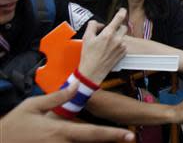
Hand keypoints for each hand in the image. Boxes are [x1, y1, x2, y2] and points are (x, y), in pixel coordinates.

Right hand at [0, 83, 134, 142]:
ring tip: (115, 139)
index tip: (129, 135)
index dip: (113, 135)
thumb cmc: (14, 124)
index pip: (93, 133)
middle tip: (130, 137)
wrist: (0, 141)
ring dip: (99, 142)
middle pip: (93, 142)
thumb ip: (58, 97)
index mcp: (61, 130)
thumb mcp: (33, 105)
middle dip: (112, 140)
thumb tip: (76, 85)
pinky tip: (91, 139)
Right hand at [78, 8, 127, 83]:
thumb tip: (99, 24)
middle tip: (109, 32)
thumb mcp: (86, 38)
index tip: (122, 10)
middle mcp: (117, 39)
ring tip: (107, 43)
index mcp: (108, 34)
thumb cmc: (89, 56)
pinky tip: (110, 49)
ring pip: (123, 36)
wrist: (93, 71)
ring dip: (118, 36)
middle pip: (123, 27)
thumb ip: (92, 26)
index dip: (121, 12)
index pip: (119, 18)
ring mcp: (121, 47)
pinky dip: (119, 44)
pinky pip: (124, 44)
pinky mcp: (123, 53)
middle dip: (117, 27)